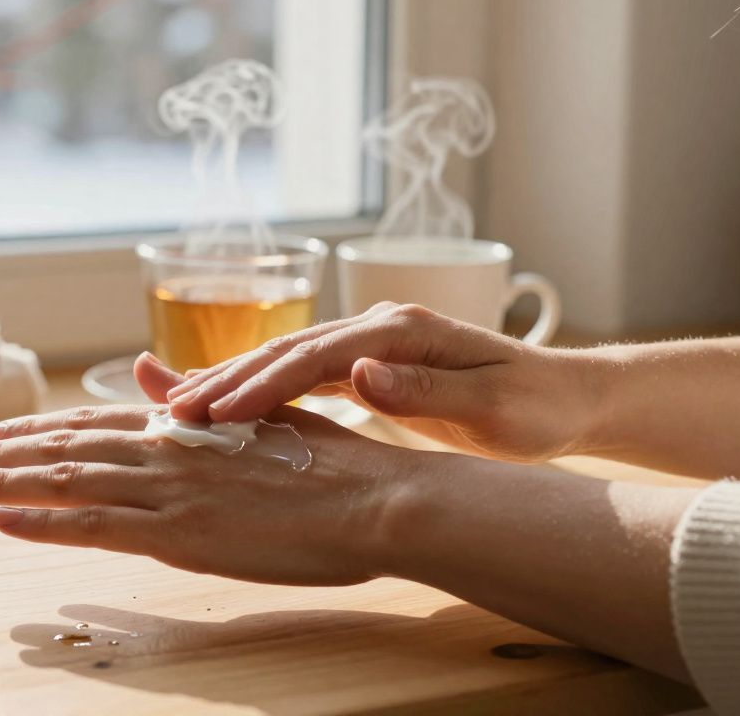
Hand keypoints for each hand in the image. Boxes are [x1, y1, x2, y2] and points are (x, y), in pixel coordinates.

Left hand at [0, 362, 418, 585]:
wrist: (378, 499)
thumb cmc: (335, 467)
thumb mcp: (261, 423)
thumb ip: (196, 401)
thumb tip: (148, 372)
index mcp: (187, 428)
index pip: (95, 427)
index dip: (39, 432)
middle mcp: (168, 452)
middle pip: (67, 450)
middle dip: (3, 454)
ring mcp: (171, 491)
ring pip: (68, 483)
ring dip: (5, 482)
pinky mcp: (182, 531)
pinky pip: (97, 526)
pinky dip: (46, 522)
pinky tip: (3, 519)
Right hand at [160, 302, 597, 463]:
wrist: (568, 396)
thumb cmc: (537, 406)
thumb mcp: (493, 405)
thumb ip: (426, 388)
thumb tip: (362, 373)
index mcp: (404, 330)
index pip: (317, 355)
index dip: (263, 383)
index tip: (217, 412)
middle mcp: (381, 327)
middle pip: (289, 349)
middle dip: (228, 379)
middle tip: (172, 410)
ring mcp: (374, 342)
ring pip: (288, 360)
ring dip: (234, 383)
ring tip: (179, 407)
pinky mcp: (374, 363)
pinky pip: (303, 376)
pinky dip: (261, 390)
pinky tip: (228, 407)